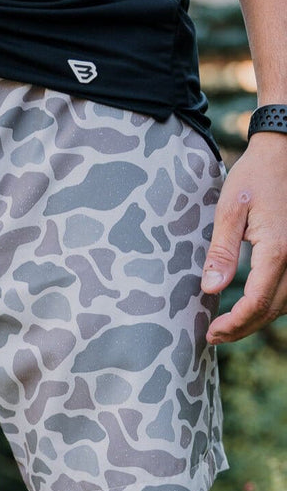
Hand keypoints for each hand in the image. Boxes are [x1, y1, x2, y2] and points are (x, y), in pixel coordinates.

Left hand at [201, 132, 286, 343]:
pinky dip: (271, 304)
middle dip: (243, 328)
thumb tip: (210, 290)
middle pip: (273, 309)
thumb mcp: (228, 212)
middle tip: (214, 337)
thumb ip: (221, 252)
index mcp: (278, 250)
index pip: (256, 302)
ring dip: (258, 319)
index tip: (210, 333)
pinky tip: (251, 306)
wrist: (283, 154)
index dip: (233, 323)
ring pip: (286, 304)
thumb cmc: (253, 178)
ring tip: (228, 326)